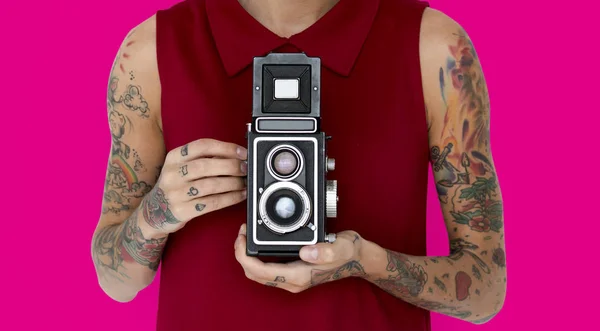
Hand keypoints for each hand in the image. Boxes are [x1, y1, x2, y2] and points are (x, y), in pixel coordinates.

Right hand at [139, 139, 247, 235]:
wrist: (155, 212)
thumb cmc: (176, 185)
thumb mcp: (181, 167)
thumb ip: (203, 159)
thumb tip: (236, 155)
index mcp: (174, 157)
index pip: (202, 146)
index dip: (225, 147)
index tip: (241, 152)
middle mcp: (173, 173)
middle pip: (205, 165)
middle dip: (230, 166)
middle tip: (245, 168)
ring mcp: (176, 193)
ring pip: (210, 185)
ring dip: (232, 183)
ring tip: (245, 182)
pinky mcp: (182, 210)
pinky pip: (211, 203)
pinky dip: (229, 198)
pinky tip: (240, 195)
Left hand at [234, 224, 365, 292]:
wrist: (358, 259)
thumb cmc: (349, 253)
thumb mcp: (341, 247)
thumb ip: (326, 250)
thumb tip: (306, 251)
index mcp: (299, 275)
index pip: (260, 271)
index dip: (244, 256)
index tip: (241, 237)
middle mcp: (293, 281)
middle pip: (254, 274)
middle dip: (242, 254)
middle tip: (241, 232)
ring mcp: (292, 278)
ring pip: (259, 273)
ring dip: (248, 256)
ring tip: (246, 234)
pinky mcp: (293, 273)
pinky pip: (266, 269)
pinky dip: (257, 257)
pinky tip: (258, 242)